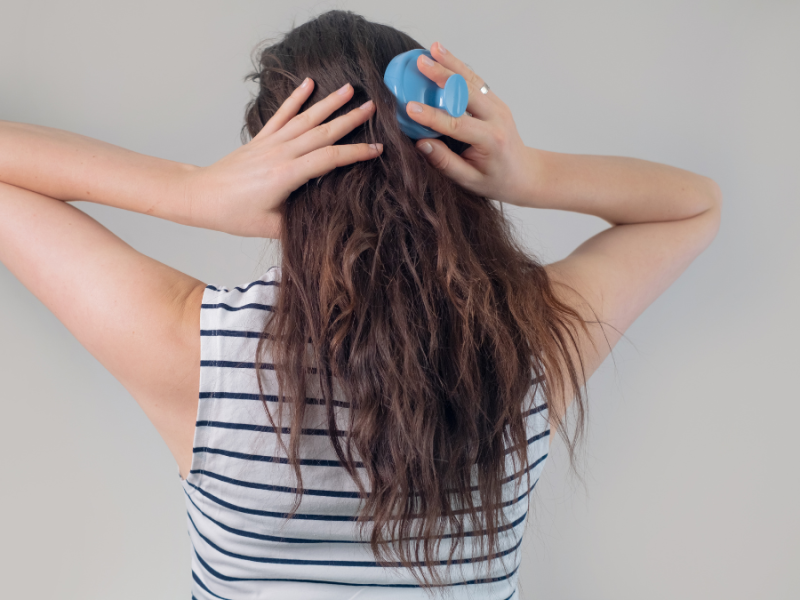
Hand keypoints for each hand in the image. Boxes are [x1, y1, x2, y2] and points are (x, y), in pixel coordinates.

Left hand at [184, 79, 382, 237]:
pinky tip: (308, 84)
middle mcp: (281, 153)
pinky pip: (282, 115)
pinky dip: (295, 98)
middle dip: (350, 119)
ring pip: (306, 119)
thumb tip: (325, 218)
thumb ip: (300, 222)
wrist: (201, 197)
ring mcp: (270, 143)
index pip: (330, 158)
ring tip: (349, 89)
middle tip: (372, 108)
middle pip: (322, 132)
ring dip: (329, 103)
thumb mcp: (271, 227)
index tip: (376, 149)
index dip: (355, 153)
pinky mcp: (260, 140)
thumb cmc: (234, 214)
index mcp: (287, 175)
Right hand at [406, 42, 537, 206]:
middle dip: (442, 75)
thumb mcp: (469, 180)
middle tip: (420, 63)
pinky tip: (444, 55)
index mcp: (490, 140)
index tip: (410, 107)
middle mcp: (496, 118)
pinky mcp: (495, 101)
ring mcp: (498, 106)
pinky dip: (459, 68)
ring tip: (432, 48)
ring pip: (472, 80)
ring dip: (451, 63)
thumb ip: (445, 163)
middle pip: (466, 91)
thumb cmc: (496, 181)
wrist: (525, 174)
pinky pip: (476, 81)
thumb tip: (421, 143)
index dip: (431, 115)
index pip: (456, 124)